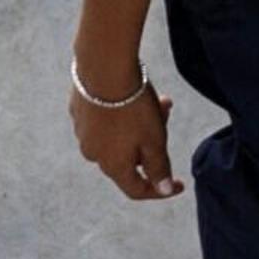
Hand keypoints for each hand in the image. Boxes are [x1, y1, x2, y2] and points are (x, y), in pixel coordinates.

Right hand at [70, 75, 178, 199]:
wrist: (103, 68)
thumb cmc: (132, 107)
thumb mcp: (154, 140)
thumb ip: (159, 168)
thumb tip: (162, 189)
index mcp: (113, 166)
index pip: (136, 189)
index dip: (160, 191)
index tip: (179, 184)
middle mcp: (94, 153)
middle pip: (131, 158)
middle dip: (153, 144)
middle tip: (167, 118)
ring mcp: (83, 132)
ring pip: (120, 136)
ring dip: (142, 124)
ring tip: (159, 102)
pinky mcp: (79, 111)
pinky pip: (106, 119)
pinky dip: (123, 112)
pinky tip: (135, 93)